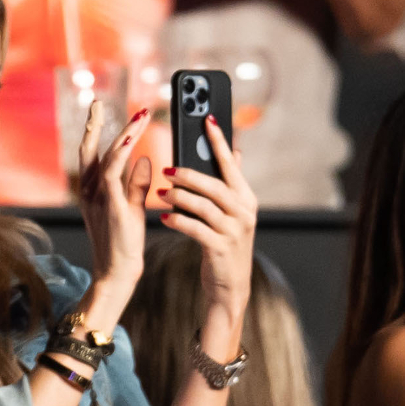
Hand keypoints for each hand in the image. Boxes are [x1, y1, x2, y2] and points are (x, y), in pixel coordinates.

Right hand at [77, 101, 151, 293]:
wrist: (118, 273)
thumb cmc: (125, 245)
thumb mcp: (132, 208)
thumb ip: (137, 183)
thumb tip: (145, 159)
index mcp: (95, 192)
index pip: (94, 155)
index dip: (97, 132)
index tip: (101, 112)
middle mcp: (91, 192)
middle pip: (89, 150)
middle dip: (94, 125)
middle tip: (98, 103)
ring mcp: (98, 198)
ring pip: (105, 157)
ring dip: (121, 133)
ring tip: (136, 115)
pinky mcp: (110, 205)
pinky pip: (112, 172)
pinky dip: (121, 153)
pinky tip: (131, 139)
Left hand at [159, 115, 257, 318]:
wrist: (230, 286)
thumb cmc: (224, 244)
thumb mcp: (230, 213)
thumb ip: (230, 184)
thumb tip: (235, 152)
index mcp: (245, 197)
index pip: (230, 163)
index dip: (219, 141)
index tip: (206, 118)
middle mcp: (244, 211)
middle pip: (215, 184)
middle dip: (189, 174)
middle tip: (166, 168)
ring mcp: (234, 230)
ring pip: (204, 206)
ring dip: (179, 197)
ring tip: (160, 192)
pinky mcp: (220, 248)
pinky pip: (196, 229)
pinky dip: (178, 221)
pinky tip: (163, 217)